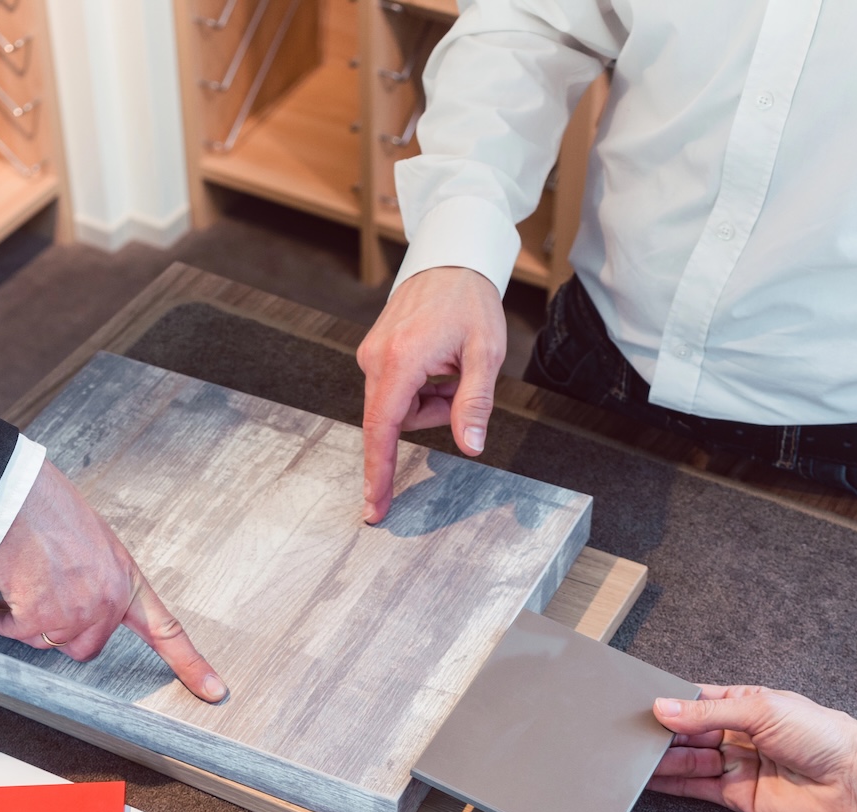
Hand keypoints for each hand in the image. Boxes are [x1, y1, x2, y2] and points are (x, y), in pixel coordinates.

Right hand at [0, 461, 226, 701]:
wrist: (16, 496)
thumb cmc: (48, 507)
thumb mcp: (93, 541)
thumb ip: (98, 578)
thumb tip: (80, 601)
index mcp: (126, 579)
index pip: (166, 630)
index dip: (191, 664)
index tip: (213, 689)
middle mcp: (107, 601)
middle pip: (88, 647)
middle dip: (61, 633)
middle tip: (40, 603)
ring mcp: (75, 613)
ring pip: (50, 643)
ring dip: (28, 624)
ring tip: (15, 590)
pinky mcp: (40, 618)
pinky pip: (18, 634)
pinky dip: (1, 622)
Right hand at [356, 266, 505, 522]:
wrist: (451, 260)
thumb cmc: (469, 302)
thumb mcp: (486, 353)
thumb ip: (475, 403)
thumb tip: (470, 445)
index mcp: (400, 361)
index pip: (383, 430)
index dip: (379, 472)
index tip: (374, 506)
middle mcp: (375, 359)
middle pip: (396, 420)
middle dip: (432, 413)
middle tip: (461, 380)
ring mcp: (370, 355)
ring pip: (398, 407)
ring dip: (429, 399)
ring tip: (452, 365)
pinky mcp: (373, 352)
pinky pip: (395, 389)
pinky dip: (420, 386)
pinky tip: (438, 361)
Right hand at [647, 686, 856, 811]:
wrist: (854, 779)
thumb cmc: (821, 735)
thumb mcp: (761, 710)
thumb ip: (707, 713)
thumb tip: (664, 708)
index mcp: (745, 704)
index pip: (696, 701)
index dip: (669, 703)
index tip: (640, 705)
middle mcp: (737, 734)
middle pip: (687, 733)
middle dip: (661, 733)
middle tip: (630, 735)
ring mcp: (736, 765)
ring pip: (688, 760)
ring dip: (662, 759)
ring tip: (632, 756)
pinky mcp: (737, 796)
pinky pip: (696, 788)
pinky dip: (672, 784)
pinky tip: (649, 779)